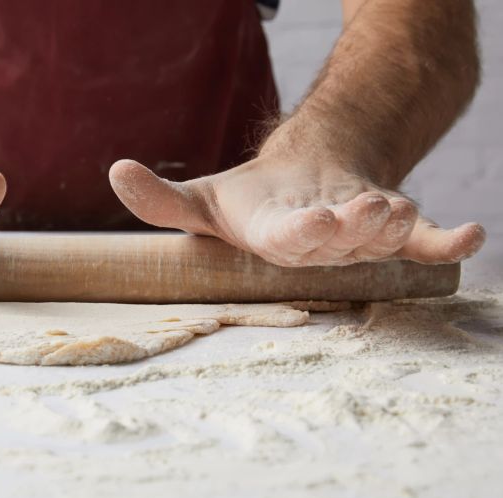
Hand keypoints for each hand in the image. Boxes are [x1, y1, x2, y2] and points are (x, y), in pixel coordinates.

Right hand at [109, 156, 484, 265]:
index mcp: (279, 238)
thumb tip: (114, 172)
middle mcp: (326, 244)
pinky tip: (473, 234)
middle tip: (369, 214)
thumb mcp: (202, 200)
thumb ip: (159, 199)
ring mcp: (364, 235)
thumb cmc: (251, 203)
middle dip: (356, 230)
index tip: (314, 223)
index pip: (290, 240)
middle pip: (344, 241)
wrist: (299, 194)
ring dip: (396, 225)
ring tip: (400, 210)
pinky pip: (429, 240)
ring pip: (384, 236)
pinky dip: (450, 240)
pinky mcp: (396, 223)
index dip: (303, 234)